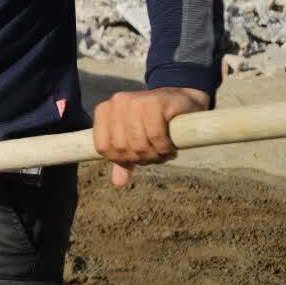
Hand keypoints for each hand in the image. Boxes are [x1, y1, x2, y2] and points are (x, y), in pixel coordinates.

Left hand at [93, 87, 209, 187]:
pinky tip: (170, 147)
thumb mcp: (136, 140)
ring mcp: (135, 100)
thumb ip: (124, 160)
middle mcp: (116, 103)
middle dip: (140, 158)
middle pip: (121, 146)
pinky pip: (155, 135)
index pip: (103, 147)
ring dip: (154, 155)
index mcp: (104, 111)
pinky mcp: (155, 101)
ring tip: (164, 152)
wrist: (182, 101)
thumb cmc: (155, 123)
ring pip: (138, 142)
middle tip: (155, 156)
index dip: (120, 160)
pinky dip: (164, 147)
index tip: (137, 159)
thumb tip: (118, 184)